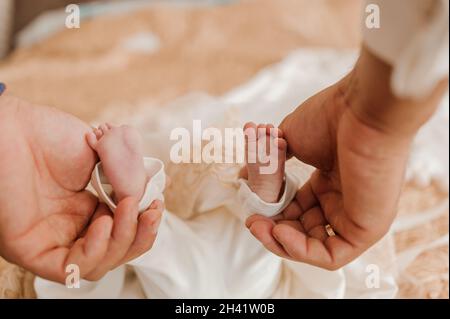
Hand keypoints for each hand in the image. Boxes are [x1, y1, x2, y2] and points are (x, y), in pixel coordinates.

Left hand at [0, 95, 162, 282]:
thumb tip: (148, 201)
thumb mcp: (106, 157)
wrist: (15, 127)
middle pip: (114, 252)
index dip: (143, 224)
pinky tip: (104, 222)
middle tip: (151, 211)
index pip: (122, 232)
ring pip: (97, 265)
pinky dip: (95, 251)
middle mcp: (69, 227)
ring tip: (128, 209)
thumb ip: (129, 182)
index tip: (157, 204)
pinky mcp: (31, 249)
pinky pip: (70, 268)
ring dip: (123, 240)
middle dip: (140, 236)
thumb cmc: (52, 135)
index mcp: (86, 207)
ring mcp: (51, 239)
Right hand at [246, 73, 412, 269]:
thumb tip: (242, 175)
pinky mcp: (367, 229)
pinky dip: (302, 250)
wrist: (362, 109)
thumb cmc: (330, 117)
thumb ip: (267, 161)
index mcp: (329, 183)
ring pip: (315, 247)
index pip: (298, 211)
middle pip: (304, 231)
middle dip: (274, 231)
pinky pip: (332, 254)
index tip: (252, 209)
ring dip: (282, 243)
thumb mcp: (288, 139)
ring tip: (260, 228)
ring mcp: (356, 216)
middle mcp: (343, 202)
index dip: (273, 214)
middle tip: (252, 221)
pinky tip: (280, 232)